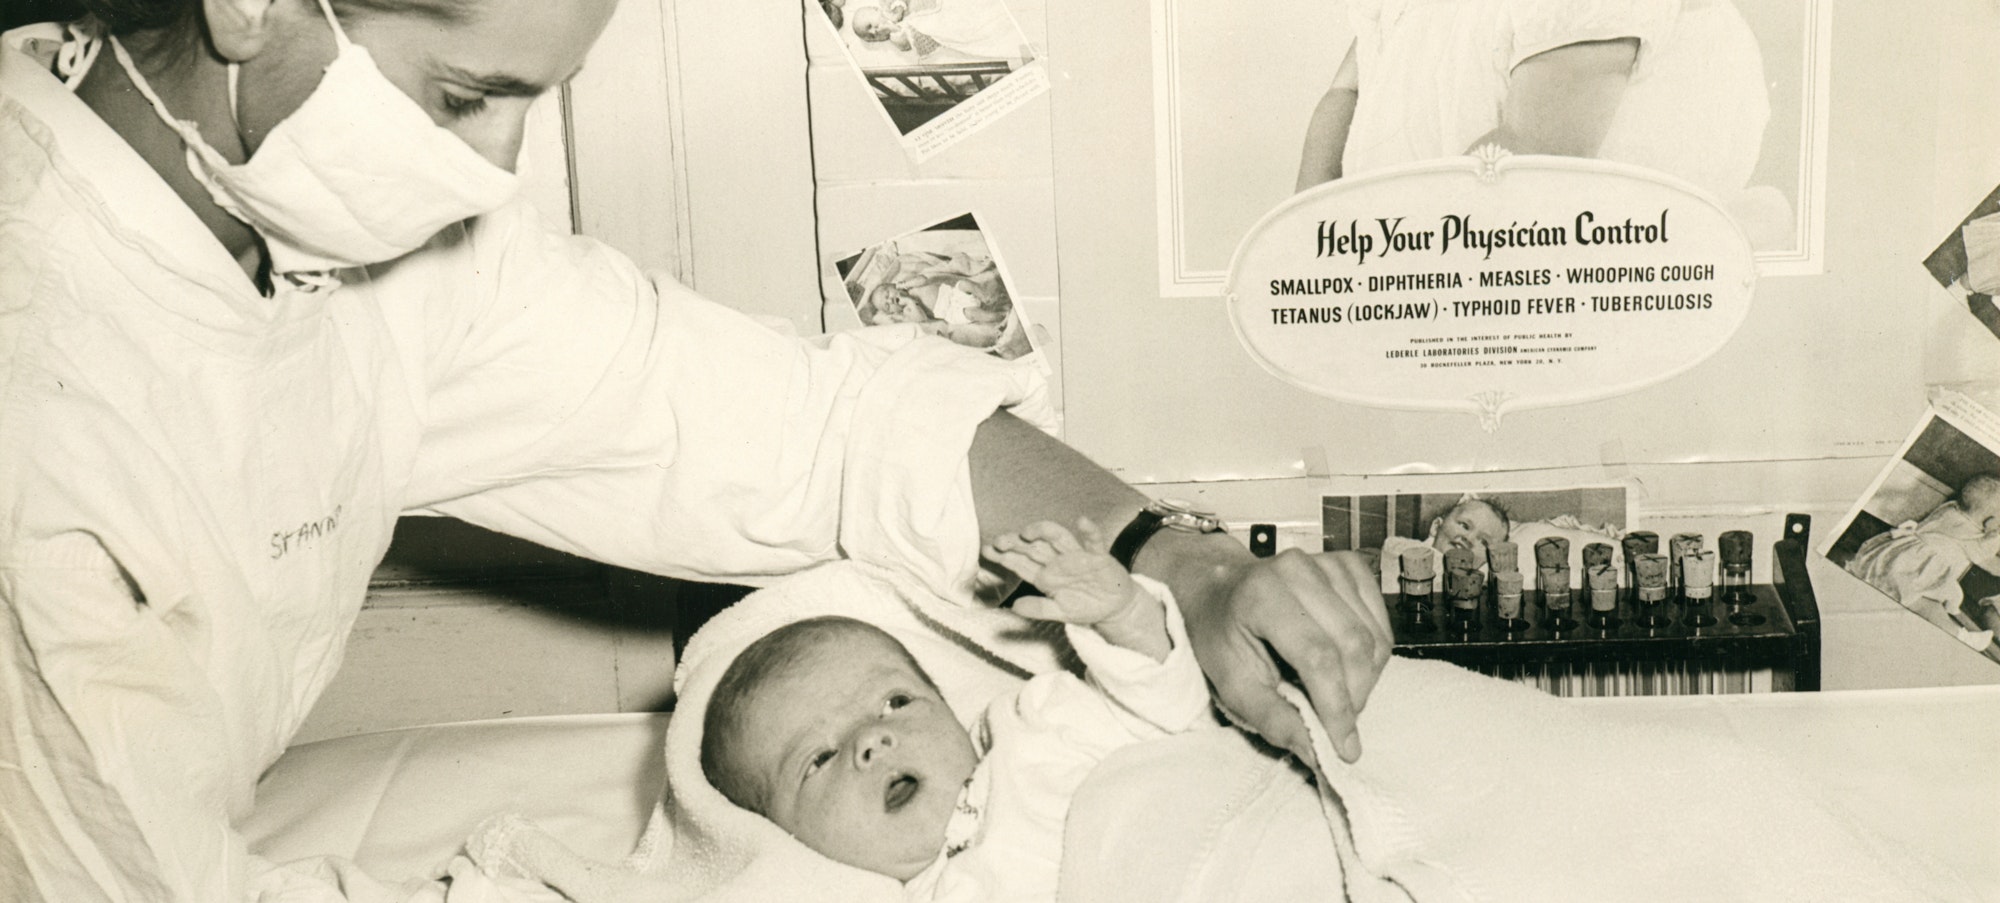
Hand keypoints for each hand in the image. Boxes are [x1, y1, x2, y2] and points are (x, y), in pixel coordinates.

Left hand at [982, 518, 1138, 626]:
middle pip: (1034, 547)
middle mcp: (1058, 561)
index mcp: (1046, 575)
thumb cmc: (1085, 605)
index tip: (987, 551)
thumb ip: (1038, 609)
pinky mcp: (1098, 557)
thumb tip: (1015, 608)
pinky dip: (1089, 532)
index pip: (1020, 563)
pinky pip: (1093, 542)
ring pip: (1058, 538)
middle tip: (999, 541)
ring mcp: (1077, 557)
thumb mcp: (1059, 612)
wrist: (1115, 608)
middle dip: (1016, 543)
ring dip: (1044, 532)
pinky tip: (1083, 522)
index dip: (1004, 556)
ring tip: (1029, 532)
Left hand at [1156, 543, 1391, 764]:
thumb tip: (1316, 753)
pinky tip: (1347, 667)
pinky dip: (1373, 655)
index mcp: (1262, 594)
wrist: (1220, 589)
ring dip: (1366, 680)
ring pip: (1374, 636)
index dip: (1336, 706)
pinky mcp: (1350, 565)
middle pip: (1353, 646)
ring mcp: (1328, 562)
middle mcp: (1299, 569)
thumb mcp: (1232, 685)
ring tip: (1337, 695)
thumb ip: (1273, 719)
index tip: (1344, 748)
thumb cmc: (1221, 637)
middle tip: (1339, 725)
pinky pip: (1381, 621)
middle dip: (1354, 697)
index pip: (1317, 656)